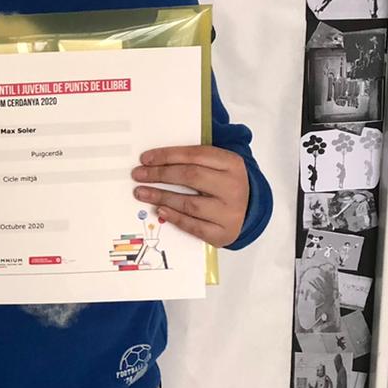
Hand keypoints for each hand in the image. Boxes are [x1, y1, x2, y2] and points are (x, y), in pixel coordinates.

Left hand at [131, 145, 249, 247]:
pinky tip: (160, 210)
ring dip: (162, 197)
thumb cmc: (224, 184)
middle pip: (191, 176)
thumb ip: (194, 160)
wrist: (249, 210)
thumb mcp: (217, 166)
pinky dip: (174, 217)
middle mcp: (234, 186)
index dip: (167, 155)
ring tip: (142, 193)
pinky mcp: (223, 232)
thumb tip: (154, 160)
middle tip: (138, 175)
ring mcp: (230, 212)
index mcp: (232, 163)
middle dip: (160, 175)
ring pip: (190, 203)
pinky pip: (194, 226)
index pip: (195, 155)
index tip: (145, 159)